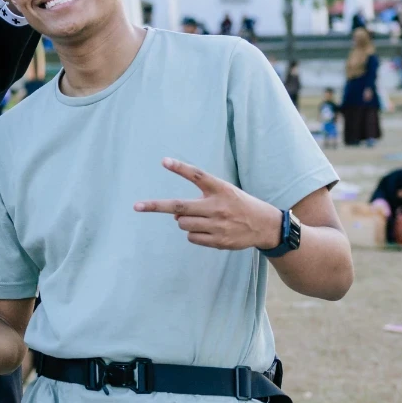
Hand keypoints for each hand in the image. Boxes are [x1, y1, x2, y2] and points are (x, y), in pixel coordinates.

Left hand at [134, 159, 280, 250]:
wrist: (264, 226)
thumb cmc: (239, 205)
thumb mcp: (225, 193)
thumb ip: (201, 199)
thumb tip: (175, 216)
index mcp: (220, 189)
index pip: (198, 175)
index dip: (180, 168)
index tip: (164, 161)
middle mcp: (217, 206)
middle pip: (180, 206)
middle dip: (156, 206)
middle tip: (137, 206)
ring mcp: (217, 225)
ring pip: (183, 224)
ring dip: (183, 221)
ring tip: (201, 219)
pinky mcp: (218, 241)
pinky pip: (192, 238)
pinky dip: (194, 234)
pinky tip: (209, 231)